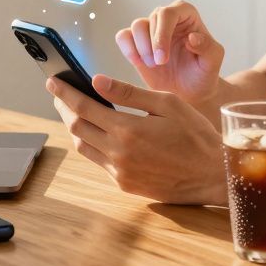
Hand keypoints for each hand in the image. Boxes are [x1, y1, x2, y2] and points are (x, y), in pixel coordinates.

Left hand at [46, 73, 225, 205]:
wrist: (213, 176)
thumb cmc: (196, 135)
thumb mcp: (167, 104)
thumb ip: (129, 93)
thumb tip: (96, 80)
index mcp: (128, 130)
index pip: (83, 107)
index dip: (64, 93)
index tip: (52, 81)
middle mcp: (118, 154)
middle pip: (77, 127)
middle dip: (65, 108)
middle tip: (60, 94)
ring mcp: (120, 172)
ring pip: (84, 146)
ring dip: (76, 127)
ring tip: (76, 111)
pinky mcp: (125, 185)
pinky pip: (99, 162)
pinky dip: (93, 144)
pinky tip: (99, 133)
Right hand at [114, 0, 223, 104]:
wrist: (190, 91)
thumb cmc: (203, 73)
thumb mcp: (213, 61)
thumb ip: (207, 47)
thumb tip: (192, 37)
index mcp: (187, 14)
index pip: (168, 13)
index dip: (162, 34)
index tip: (162, 58)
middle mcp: (167, 17)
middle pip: (151, 19)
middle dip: (152, 45)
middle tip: (160, 65)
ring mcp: (151, 29)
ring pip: (136, 26)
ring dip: (140, 48)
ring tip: (152, 65)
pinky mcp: (137, 42)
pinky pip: (123, 36)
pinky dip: (128, 50)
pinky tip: (140, 64)